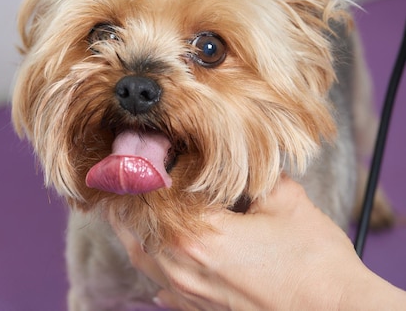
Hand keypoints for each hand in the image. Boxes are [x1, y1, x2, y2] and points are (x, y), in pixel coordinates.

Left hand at [110, 176, 405, 309]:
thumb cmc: (314, 260)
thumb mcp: (284, 198)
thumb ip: (251, 172)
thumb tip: (236, 156)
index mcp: (199, 235)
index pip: (152, 196)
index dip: (141, 168)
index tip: (139, 146)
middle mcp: (185, 268)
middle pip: (134, 228)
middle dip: (128, 196)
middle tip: (127, 169)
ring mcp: (191, 295)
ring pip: (142, 258)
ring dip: (134, 228)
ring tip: (132, 202)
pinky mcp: (203, 310)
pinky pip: (161, 285)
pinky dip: (154, 260)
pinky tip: (160, 249)